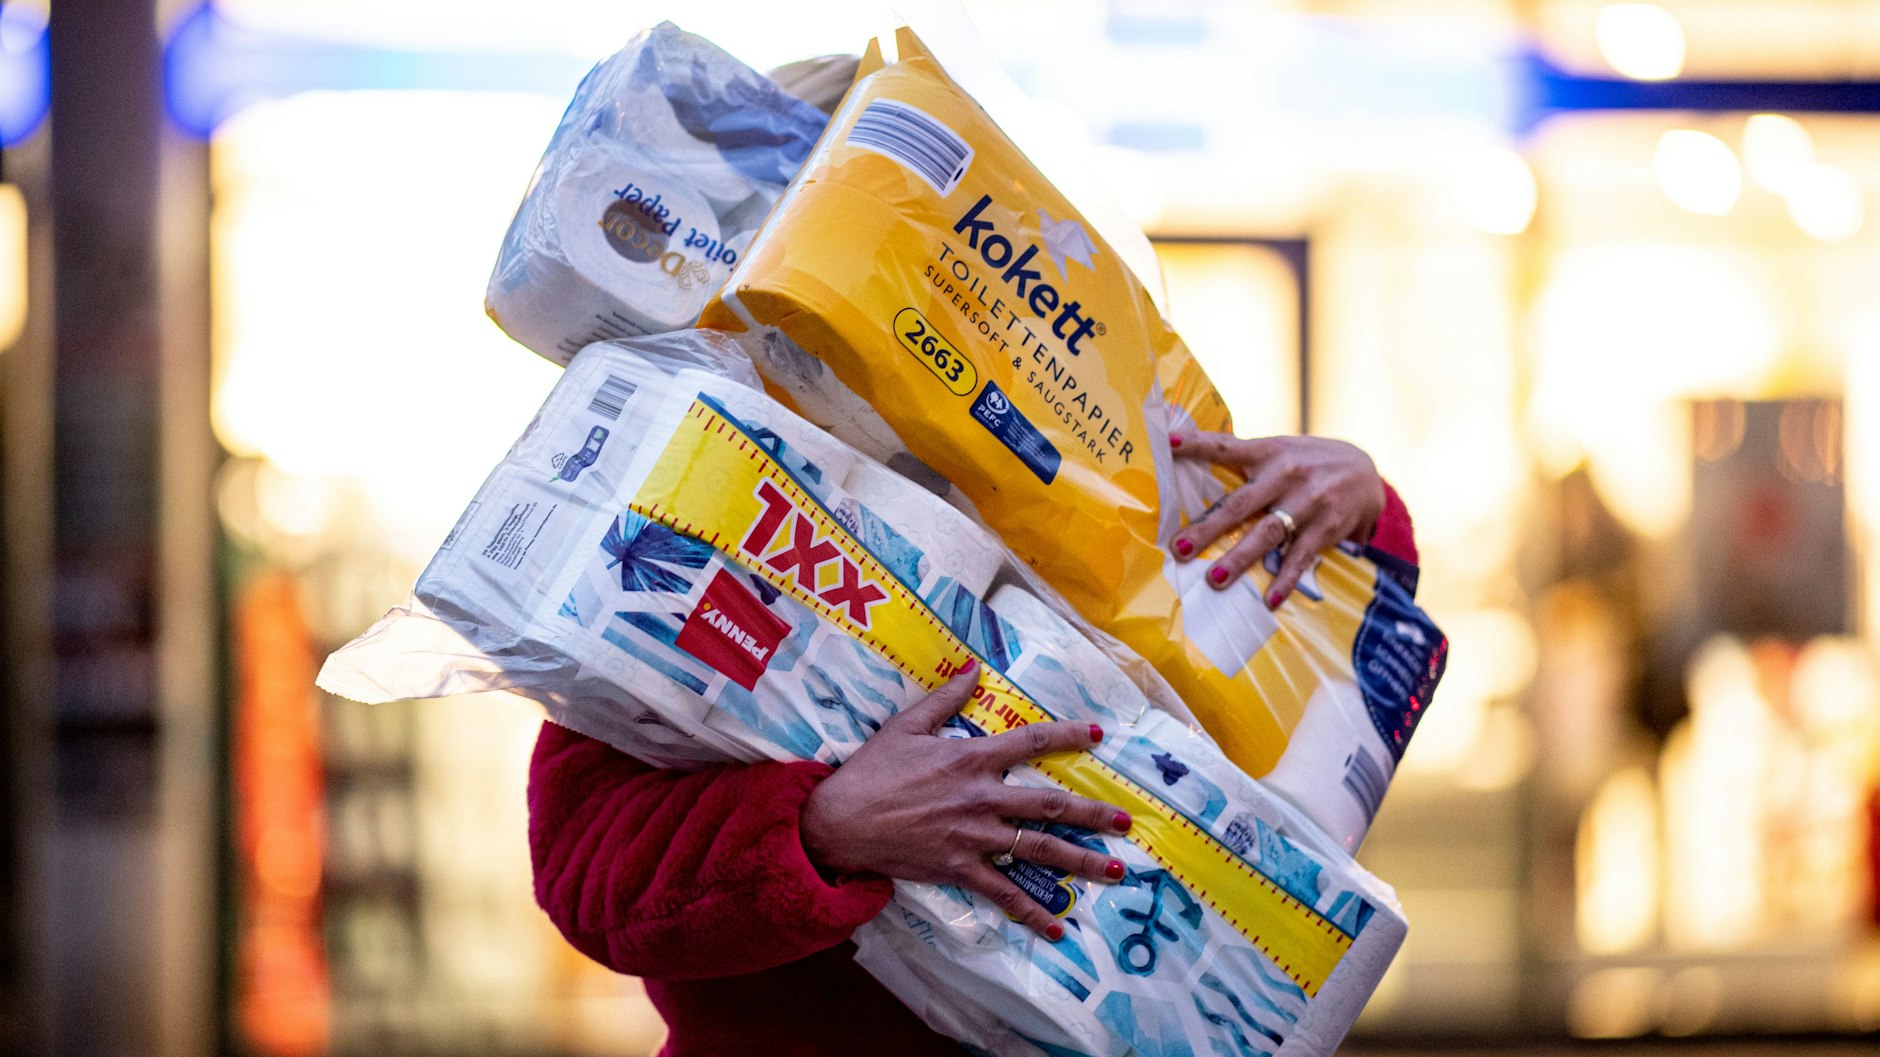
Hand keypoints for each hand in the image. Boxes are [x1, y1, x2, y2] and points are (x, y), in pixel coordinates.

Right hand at [800, 663, 1133, 939]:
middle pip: (1050, 805)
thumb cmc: (871, 771)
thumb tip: (974, 667)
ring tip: (1113, 870)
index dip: (1069, 734)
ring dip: (1080, 861)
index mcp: (972, 757)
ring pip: (1039, 850)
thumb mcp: (906, 725)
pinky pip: (1004, 894)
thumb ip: (946, 697)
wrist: (839, 821)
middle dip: (1092, 814)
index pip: (1032, 742)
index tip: (1098, 734)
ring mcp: (975, 837)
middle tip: (1124, 822)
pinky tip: (1057, 929)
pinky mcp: (960, 869)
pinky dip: (1032, 914)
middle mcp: (983, 797)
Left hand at [1167, 431, 1384, 608]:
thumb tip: (1188, 457)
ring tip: (1215, 580)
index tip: (1169, 444)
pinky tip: (1270, 601)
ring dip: (1240, 559)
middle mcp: (1286, 474)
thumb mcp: (1280, 449)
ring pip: (1268, 533)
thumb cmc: (1307, 462)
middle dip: (1209, 528)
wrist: (1366, 470)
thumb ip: (1244, 459)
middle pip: (1240, 503)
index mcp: (1268, 452)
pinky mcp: (1327, 526)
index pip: (1226, 446)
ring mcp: (1308, 501)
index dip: (1198, 444)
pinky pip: (1300, 557)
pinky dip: (1285, 581)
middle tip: (1180, 548)